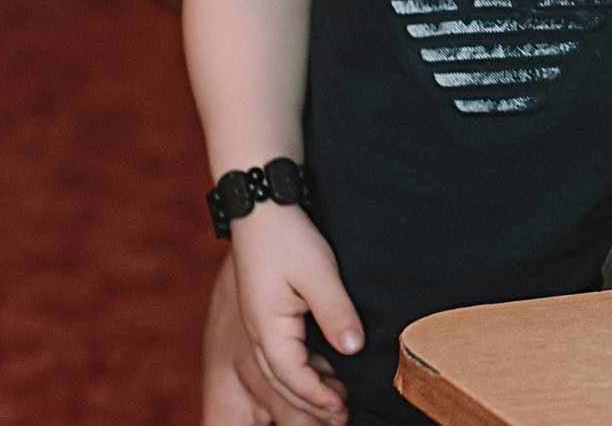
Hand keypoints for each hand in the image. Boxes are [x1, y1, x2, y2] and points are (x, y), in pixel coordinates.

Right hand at [203, 252, 348, 425]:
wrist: (262, 206)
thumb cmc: (289, 236)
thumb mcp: (318, 273)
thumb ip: (335, 312)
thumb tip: (353, 349)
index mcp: (267, 328)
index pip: (290, 376)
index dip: (316, 397)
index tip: (341, 410)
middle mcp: (258, 332)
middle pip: (280, 381)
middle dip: (309, 403)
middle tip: (341, 417)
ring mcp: (259, 323)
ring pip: (278, 370)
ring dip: (305, 389)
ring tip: (336, 401)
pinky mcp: (266, 312)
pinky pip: (280, 353)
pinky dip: (300, 369)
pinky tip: (323, 369)